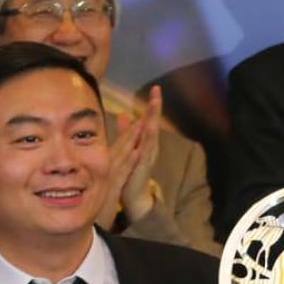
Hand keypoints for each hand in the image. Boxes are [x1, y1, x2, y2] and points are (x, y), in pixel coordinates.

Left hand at [118, 85, 162, 222]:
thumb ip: (126, 132)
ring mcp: (148, 155)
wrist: (134, 194)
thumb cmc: (131, 171)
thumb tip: (126, 115)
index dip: (152, 105)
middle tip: (158, 91)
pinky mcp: (144, 164)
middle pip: (153, 123)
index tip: (155, 88)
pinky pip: (146, 149)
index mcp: (146, 141)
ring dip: (153, 119)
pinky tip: (149, 129)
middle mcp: (150, 146)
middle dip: (155, 108)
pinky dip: (148, 139)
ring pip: (152, 133)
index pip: (149, 119)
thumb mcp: (128, 148)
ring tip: (155, 104)